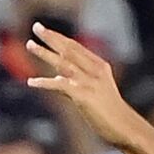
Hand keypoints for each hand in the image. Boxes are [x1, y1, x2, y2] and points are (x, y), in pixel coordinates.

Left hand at [24, 23, 141, 148]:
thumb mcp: (95, 90)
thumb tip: (56, 76)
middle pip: (69, 49)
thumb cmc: (108, 112)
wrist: (123, 127)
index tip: (44, 30)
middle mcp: (95, 71)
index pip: (75, 47)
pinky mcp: (83, 96)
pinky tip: (31, 82)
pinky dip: (44, 83)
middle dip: (51, 37)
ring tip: (29, 44)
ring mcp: (89, 83)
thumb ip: (74, 81)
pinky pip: (60, 86)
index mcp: (99, 66)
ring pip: (63, 63)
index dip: (58, 37)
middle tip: (36, 27)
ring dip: (45, 53)